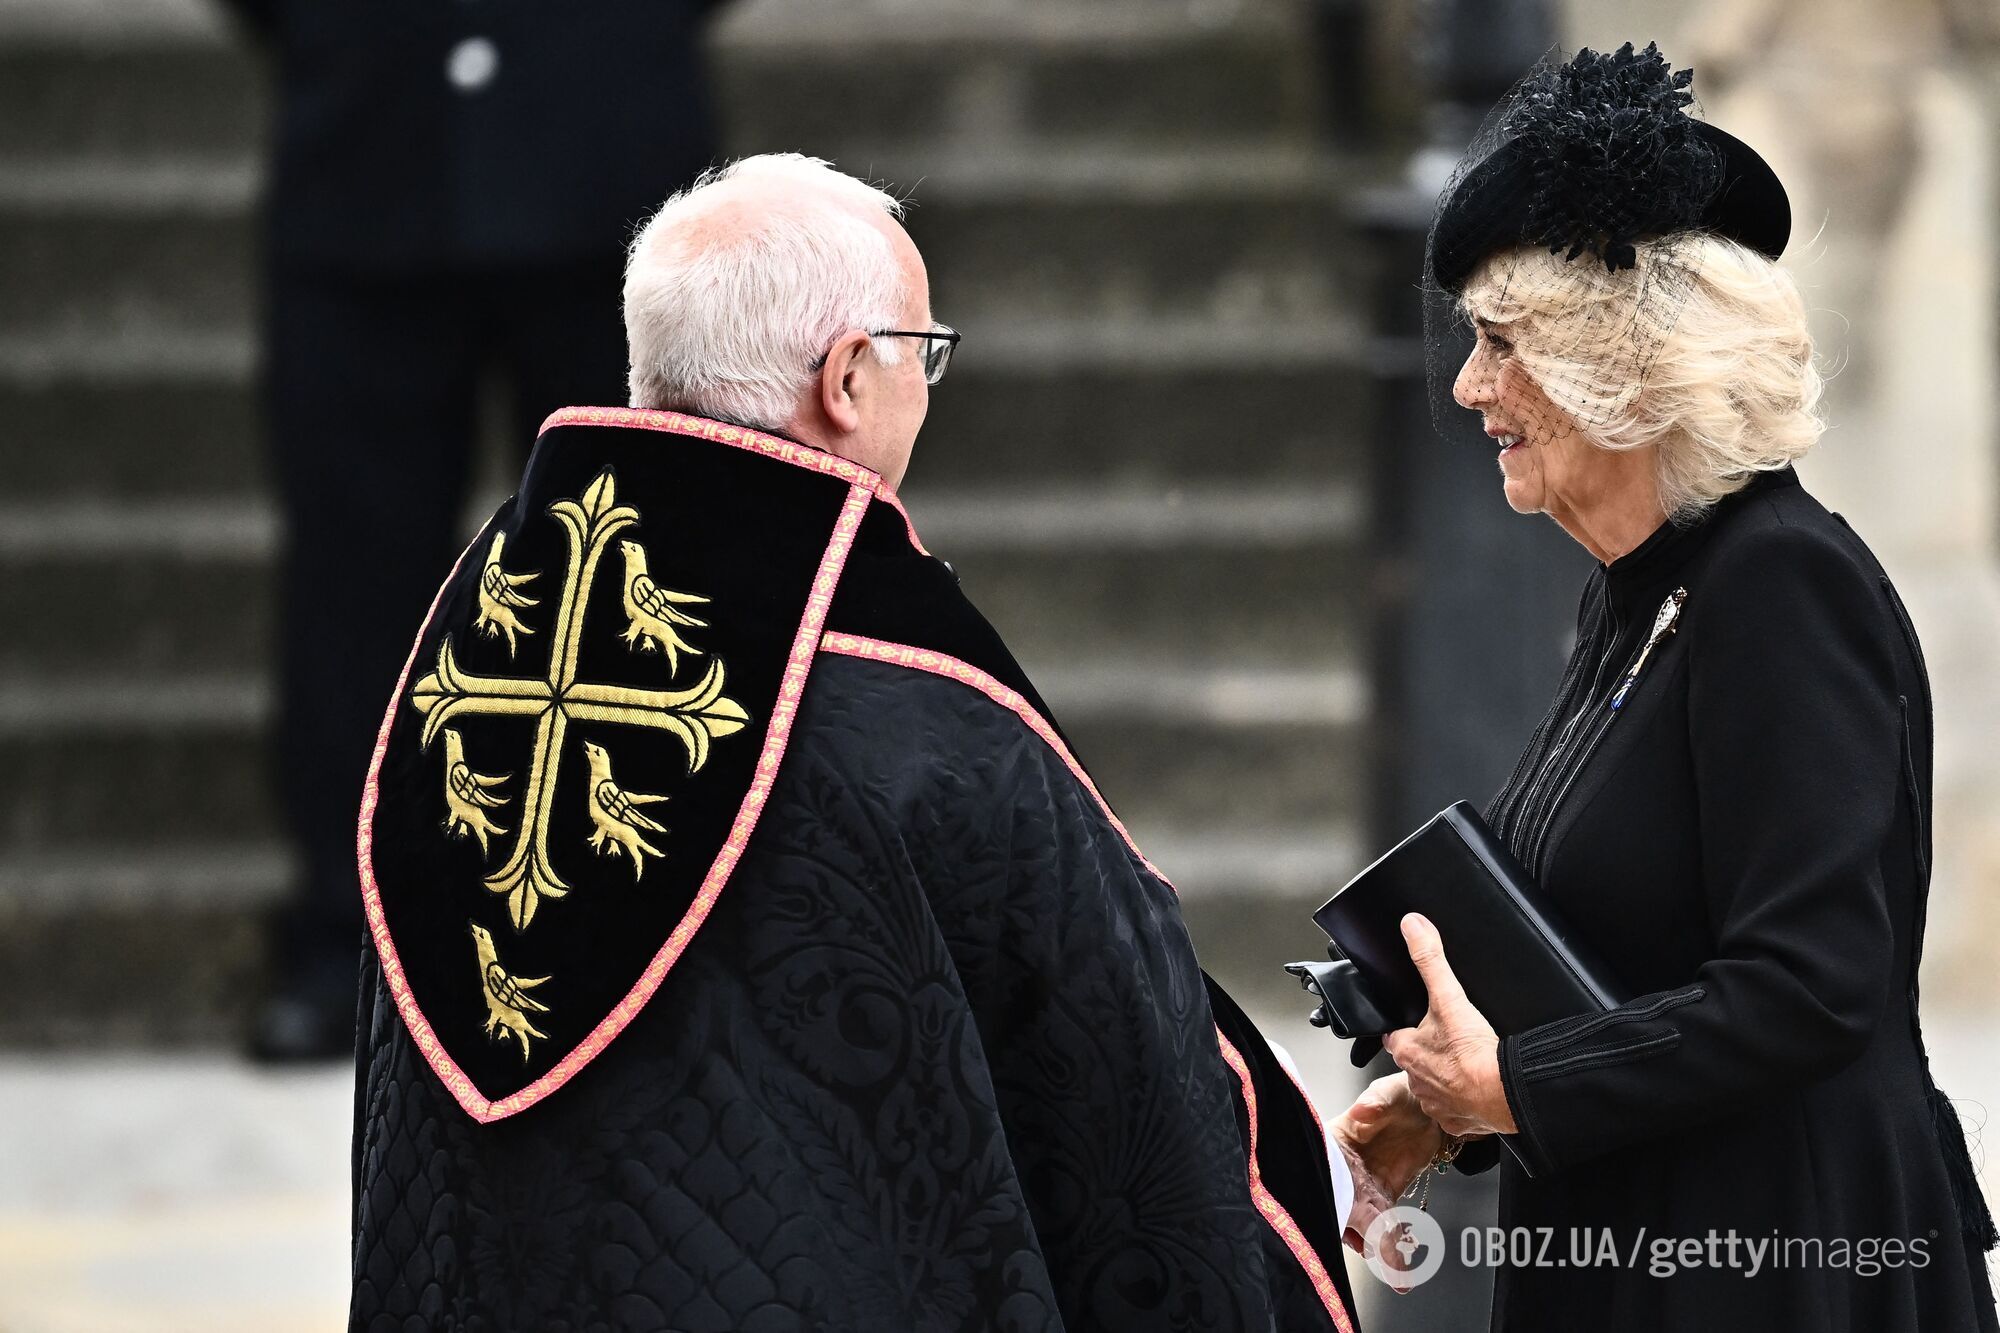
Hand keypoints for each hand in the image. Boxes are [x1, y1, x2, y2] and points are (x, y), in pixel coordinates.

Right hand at [1331, 1071, 1439, 1252]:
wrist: (1430, 1107)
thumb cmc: (1399, 1094)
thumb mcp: (1387, 1092)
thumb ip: (1376, 1101)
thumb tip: (1362, 1110)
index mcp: (1335, 1143)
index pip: (1326, 1175)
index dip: (1331, 1197)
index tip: (1344, 1216)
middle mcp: (1346, 1170)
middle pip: (1343, 1206)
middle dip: (1354, 1232)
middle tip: (1370, 1250)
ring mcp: (1365, 1185)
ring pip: (1365, 1221)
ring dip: (1377, 1245)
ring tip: (1394, 1272)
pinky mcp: (1386, 1194)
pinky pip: (1387, 1223)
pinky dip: (1392, 1244)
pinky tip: (1400, 1267)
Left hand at [1381, 913, 1517, 1138]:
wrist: (1503, 1094)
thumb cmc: (1473, 1053)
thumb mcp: (1449, 997)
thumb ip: (1429, 960)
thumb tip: (1413, 927)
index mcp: (1406, 1051)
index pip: (1393, 1035)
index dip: (1403, 1026)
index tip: (1411, 1021)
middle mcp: (1415, 1080)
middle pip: (1415, 1062)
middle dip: (1428, 1053)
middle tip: (1448, 1042)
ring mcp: (1435, 1103)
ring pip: (1434, 1087)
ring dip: (1446, 1077)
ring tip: (1465, 1065)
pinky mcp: (1457, 1121)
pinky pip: (1456, 1110)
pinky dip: (1464, 1101)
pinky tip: (1478, 1089)